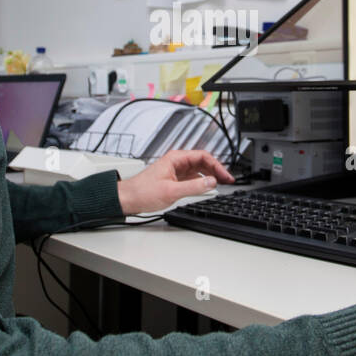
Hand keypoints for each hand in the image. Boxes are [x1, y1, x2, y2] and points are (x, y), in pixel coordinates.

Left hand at [116, 149, 234, 214]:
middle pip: (203, 162)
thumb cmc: (142, 191)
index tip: (226, 176)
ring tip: (220, 184)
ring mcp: (176, 171)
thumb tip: (211, 182)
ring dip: (210, 176)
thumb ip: (194, 187)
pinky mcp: (174, 180)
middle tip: (227, 180)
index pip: (203, 157)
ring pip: (198, 170)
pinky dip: (201, 182)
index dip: (217, 166)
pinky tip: (206, 189)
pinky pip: (192, 178)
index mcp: (176, 159)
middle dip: (216, 170)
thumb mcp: (171, 191)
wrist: (128, 199)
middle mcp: (177, 162)